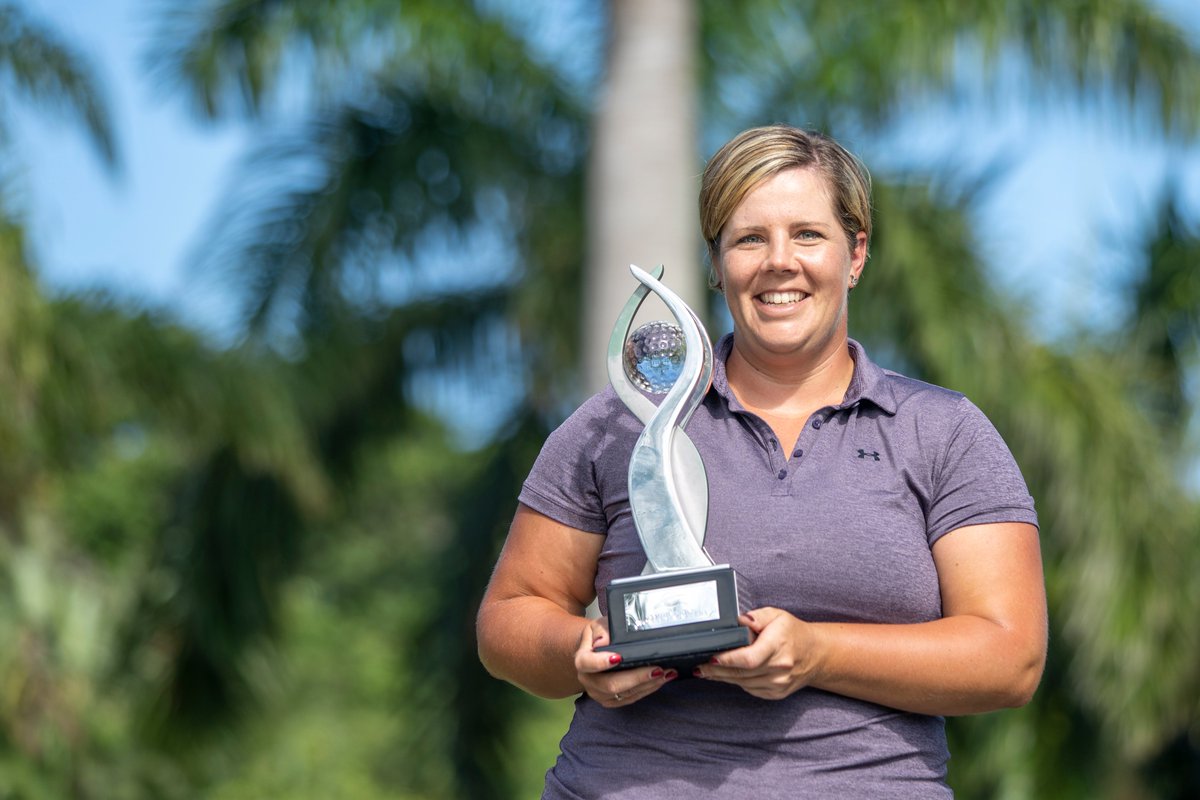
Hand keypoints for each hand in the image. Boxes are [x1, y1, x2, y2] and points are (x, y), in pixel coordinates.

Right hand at [574, 617, 678, 707]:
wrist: (596, 649)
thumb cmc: (600, 636)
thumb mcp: (599, 626)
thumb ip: (601, 630)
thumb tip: (603, 641)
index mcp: (582, 660)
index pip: (587, 663)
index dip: (602, 662)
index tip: (619, 657)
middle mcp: (588, 680)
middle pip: (611, 685)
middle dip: (637, 677)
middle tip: (657, 668)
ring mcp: (599, 693)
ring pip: (625, 694)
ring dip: (648, 684)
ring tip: (666, 673)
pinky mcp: (611, 701)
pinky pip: (631, 699)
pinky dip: (648, 689)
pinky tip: (660, 680)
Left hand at [692, 608, 821, 699]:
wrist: (815, 654)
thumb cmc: (792, 632)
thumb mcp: (776, 615)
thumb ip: (756, 617)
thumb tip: (738, 620)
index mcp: (778, 645)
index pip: (749, 658)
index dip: (728, 660)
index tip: (711, 657)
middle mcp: (779, 667)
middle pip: (741, 673)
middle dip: (717, 670)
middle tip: (699, 666)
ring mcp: (778, 683)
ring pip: (743, 683)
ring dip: (723, 678)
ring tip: (706, 671)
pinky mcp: (776, 693)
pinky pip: (750, 689)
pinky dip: (736, 682)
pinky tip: (725, 675)